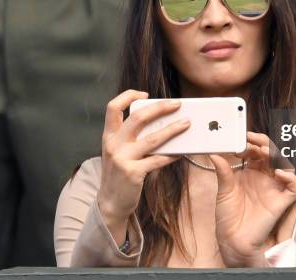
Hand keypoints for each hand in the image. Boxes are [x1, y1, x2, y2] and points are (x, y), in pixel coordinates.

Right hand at [97, 90, 189, 242]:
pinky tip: (182, 151)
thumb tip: (160, 122)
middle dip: (159, 108)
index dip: (128, 96)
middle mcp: (114, 145)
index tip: (145, 94)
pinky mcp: (134, 173)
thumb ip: (131, 137)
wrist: (110, 202)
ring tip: (186, 123)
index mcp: (109, 135)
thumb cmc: (119, 172)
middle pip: (138, 118)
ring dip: (172, 129)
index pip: (113, 107)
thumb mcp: (118, 151)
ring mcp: (123, 159)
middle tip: (177, 104)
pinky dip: (172, 154)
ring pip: (152, 139)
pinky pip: (158, 160)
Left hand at [210, 132, 295, 266]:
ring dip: (277, 155)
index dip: (251, 143)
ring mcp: (274, 189)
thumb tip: (215, 153)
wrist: (232, 240)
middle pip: (272, 154)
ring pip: (285, 165)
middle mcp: (264, 178)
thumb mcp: (223, 190)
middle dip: (264, 143)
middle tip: (252, 139)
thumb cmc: (228, 216)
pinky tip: (277, 173)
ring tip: (264, 151)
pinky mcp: (281, 202)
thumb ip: (223, 171)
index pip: (256, 151)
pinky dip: (290, 178)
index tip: (240, 140)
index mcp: (251, 172)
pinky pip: (294, 187)